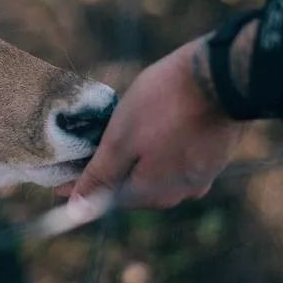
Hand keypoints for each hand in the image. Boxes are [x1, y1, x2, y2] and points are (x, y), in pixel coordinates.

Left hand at [60, 38, 243, 209]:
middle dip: (111, 169)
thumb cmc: (165, 105)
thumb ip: (100, 176)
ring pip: (157, 171)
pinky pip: (178, 157)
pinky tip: (153, 126)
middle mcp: (181, 193)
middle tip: (88, 147)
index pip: (107, 197)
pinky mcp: (216, 154)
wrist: (223, 74)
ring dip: (137, 156)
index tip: (59, 177)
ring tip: (121, 131)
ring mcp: (202, 175)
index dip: (81, 184)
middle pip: (133, 186)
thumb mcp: (121, 139)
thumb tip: (76, 209)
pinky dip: (161, 146)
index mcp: (153, 193)